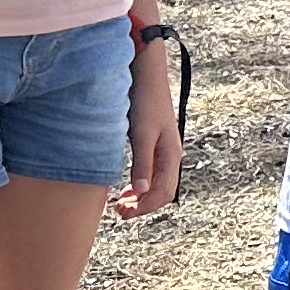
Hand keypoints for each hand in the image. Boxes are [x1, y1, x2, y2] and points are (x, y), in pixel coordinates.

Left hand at [114, 40, 184, 217]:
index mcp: (171, 155)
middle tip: (119, 213)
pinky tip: (126, 186)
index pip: (163, 193)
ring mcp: (163, 151)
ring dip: (140, 197)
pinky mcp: (153, 145)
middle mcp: (170, 156)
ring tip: (121, 203)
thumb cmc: (145, 102)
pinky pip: (150, 174)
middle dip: (142, 206)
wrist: (146, 76)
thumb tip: (140, 192)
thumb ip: (142, 163)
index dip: (144, 207)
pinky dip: (138, 185)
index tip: (123, 213)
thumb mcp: (142, 134)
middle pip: (161, 192)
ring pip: (156, 184)